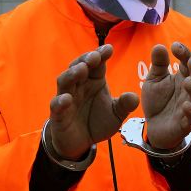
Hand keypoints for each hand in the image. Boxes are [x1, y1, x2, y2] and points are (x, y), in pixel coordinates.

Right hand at [48, 44, 139, 159]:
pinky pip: (57, 105)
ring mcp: (67, 98)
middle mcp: (79, 86)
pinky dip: (60, 101)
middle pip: (79, 67)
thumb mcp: (116, 114)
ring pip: (65, 82)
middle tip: (95, 55)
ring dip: (72, 74)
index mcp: (95, 81)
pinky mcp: (58, 114)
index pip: (97, 65)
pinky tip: (66, 98)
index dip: (101, 55)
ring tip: (81, 69)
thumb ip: (125, 105)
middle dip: (86, 59)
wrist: (81, 142)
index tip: (109, 48)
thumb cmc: (97, 122)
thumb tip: (134, 97)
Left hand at [141, 42, 190, 149]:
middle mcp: (190, 90)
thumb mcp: (154, 80)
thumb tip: (159, 46)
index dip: (184, 54)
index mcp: (183, 77)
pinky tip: (185, 105)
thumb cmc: (158, 101)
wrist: (154, 127)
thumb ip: (158, 65)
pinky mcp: (187, 123)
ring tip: (188, 82)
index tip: (175, 46)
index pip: (188, 62)